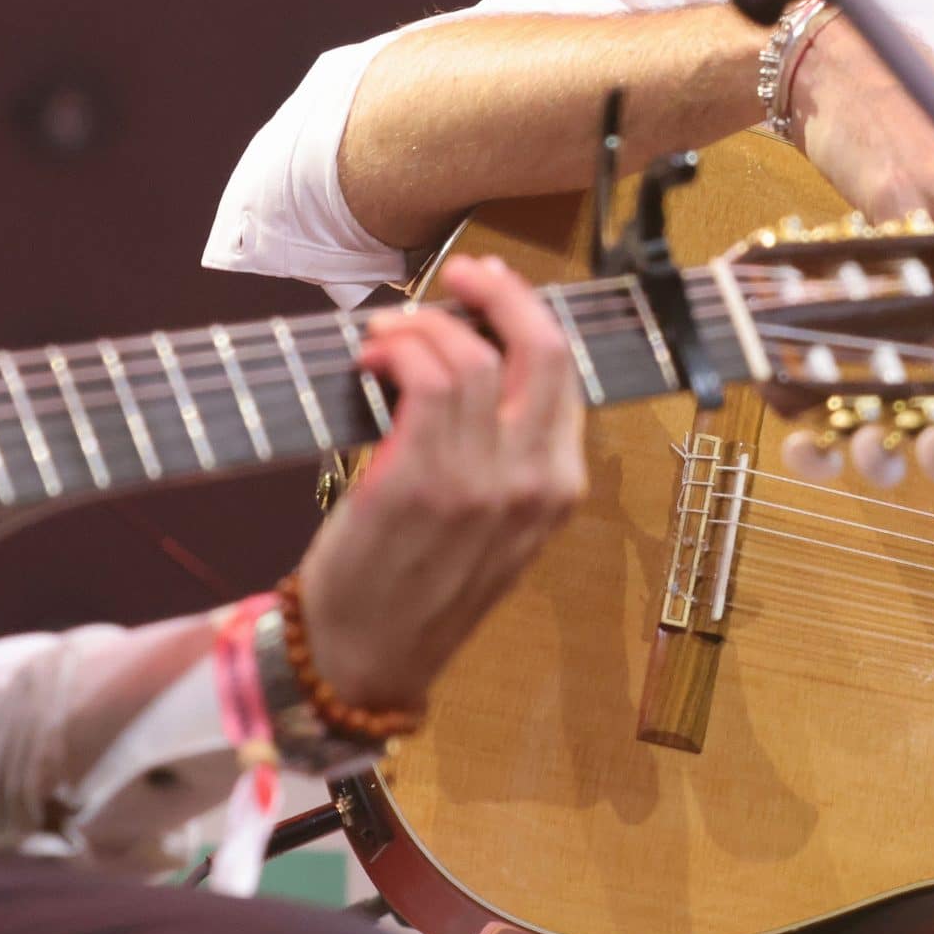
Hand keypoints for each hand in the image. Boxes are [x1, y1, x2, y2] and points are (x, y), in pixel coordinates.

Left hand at [292, 258, 589, 715]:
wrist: (367, 659)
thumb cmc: (419, 589)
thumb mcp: (496, 527)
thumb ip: (508, 454)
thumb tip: (477, 356)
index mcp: (559, 490)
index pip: (567, 373)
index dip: (526, 316)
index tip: (488, 291)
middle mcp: (533, 484)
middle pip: (542, 348)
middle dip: (498, 291)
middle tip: (458, 274)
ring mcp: (479, 484)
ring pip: (472, 356)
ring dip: (422, 324)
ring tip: (385, 333)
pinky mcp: (419, 483)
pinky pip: (424, 379)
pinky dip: (396, 349)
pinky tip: (371, 358)